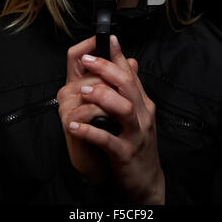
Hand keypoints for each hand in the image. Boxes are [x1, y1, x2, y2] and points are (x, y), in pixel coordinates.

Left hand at [56, 35, 136, 184]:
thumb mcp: (137, 114)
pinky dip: (90, 131)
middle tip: (88, 60)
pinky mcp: (125, 154)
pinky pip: (108, 139)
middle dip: (107, 69)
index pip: (131, 74)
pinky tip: (74, 126)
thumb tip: (130, 61)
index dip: (119, 55)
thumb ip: (131, 89)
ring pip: (123, 108)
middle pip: (128, 85)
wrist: (147, 182)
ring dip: (101, 96)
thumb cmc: (137, 144)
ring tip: (82, 91)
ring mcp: (135, 134)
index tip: (108, 38)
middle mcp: (142, 115)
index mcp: (143, 104)